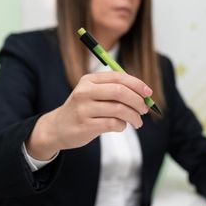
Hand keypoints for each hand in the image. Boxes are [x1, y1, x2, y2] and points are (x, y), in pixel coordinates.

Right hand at [26, 71, 151, 159]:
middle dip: (138, 101)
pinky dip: (122, 126)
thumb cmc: (83, 109)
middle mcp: (85, 92)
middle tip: (144, 109)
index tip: (148, 93)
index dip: (137, 84)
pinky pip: (113, 124)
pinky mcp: (85, 126)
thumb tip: (145, 95)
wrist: (57, 128)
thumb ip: (116, 90)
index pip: (118, 77)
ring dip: (134, 116)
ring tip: (137, 121)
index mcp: (89, 80)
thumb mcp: (94, 93)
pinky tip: (121, 126)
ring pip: (119, 109)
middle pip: (120, 92)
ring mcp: (84, 109)